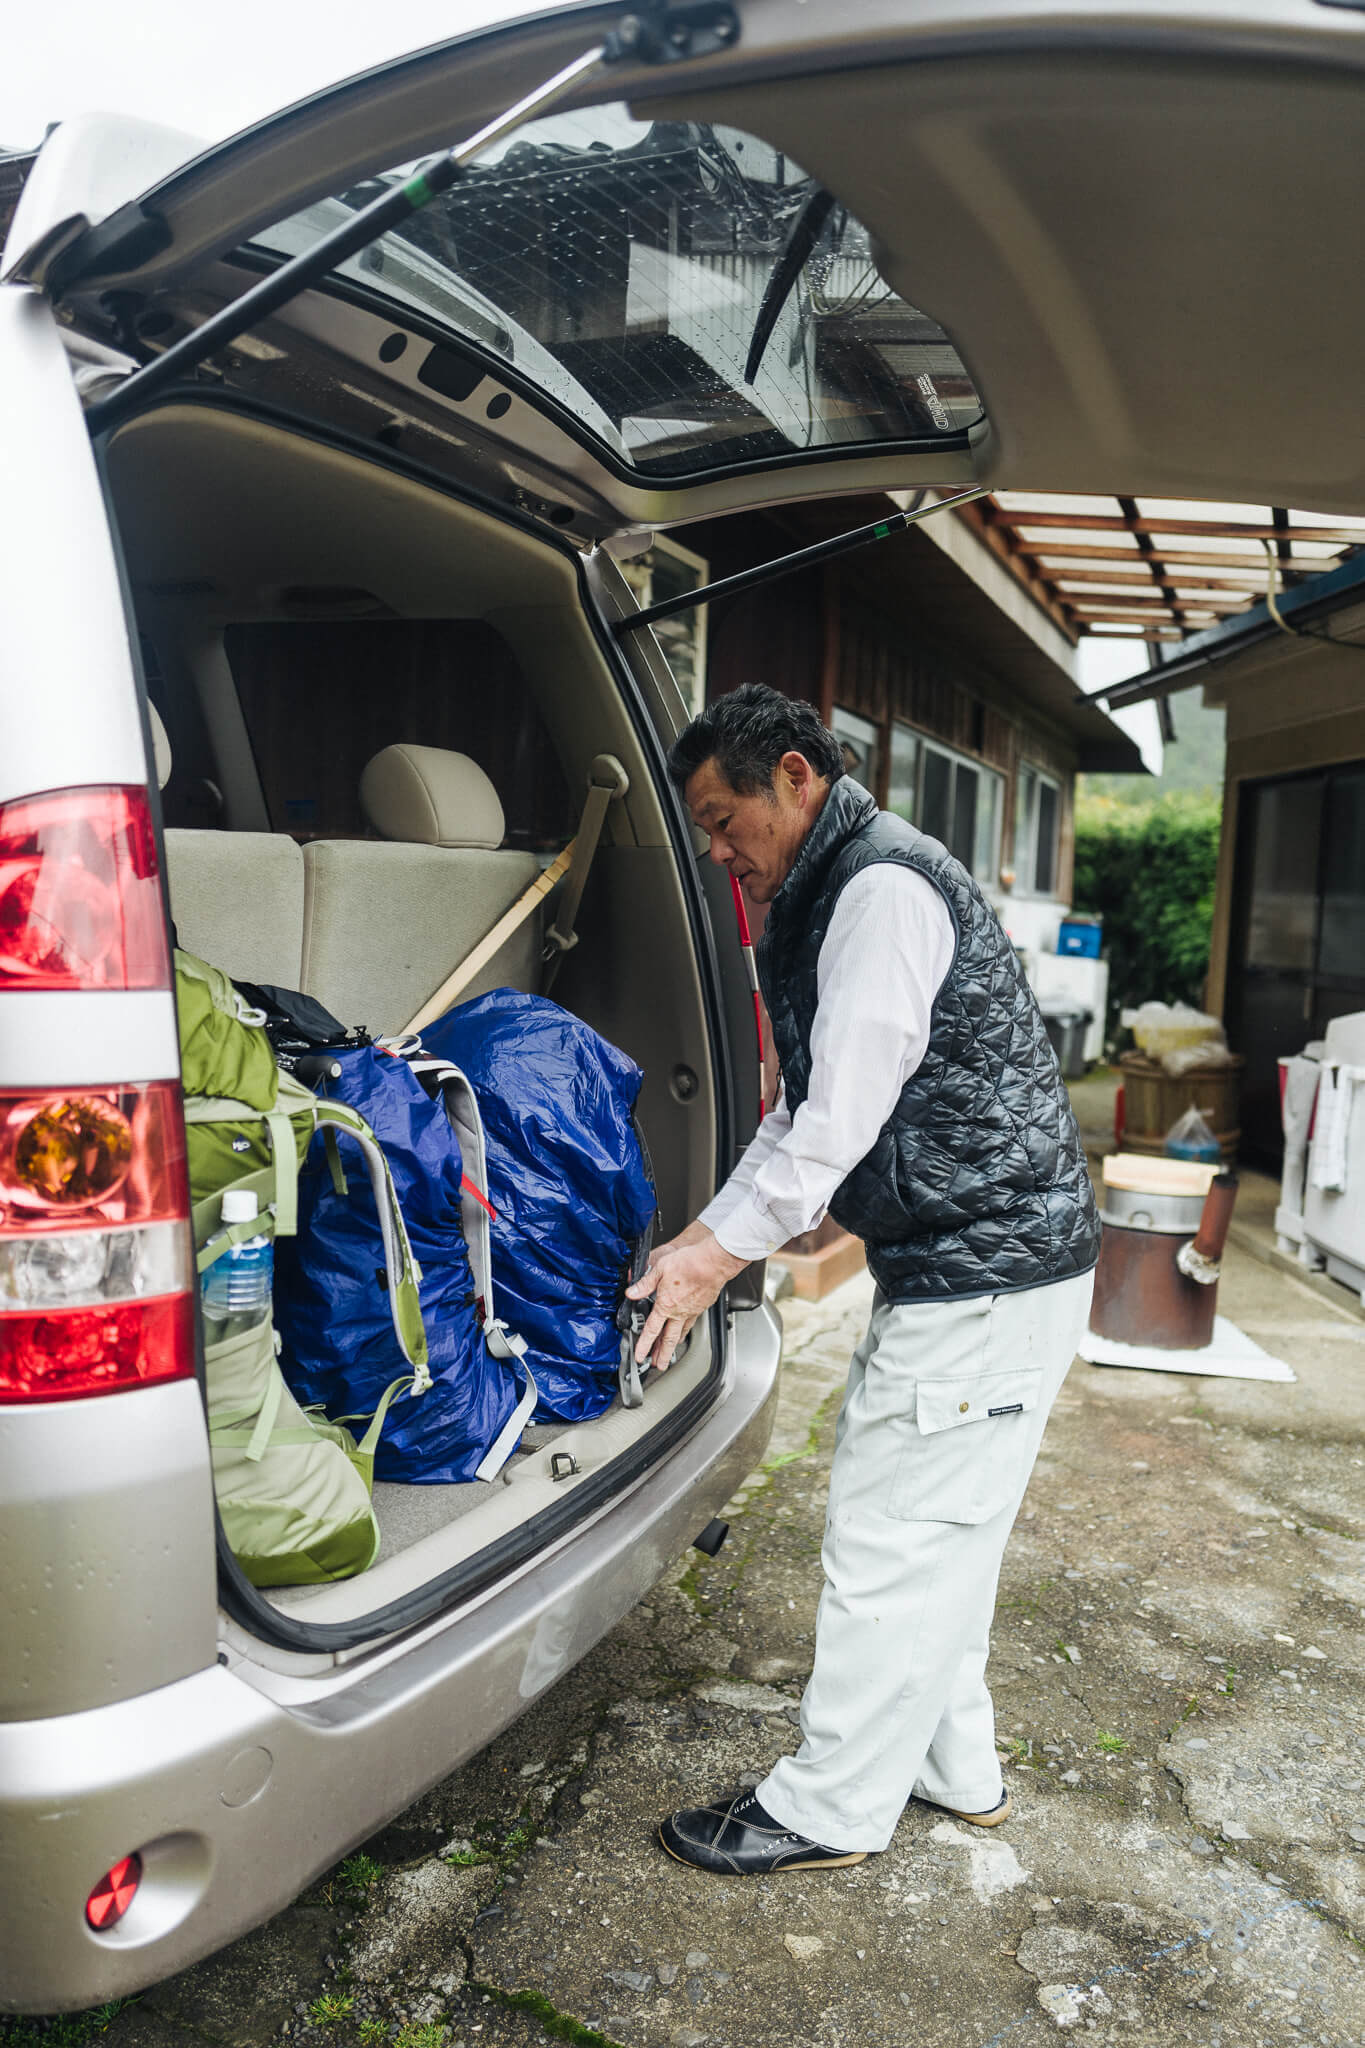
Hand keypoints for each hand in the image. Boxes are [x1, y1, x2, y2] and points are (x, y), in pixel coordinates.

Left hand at [626, 1227, 746, 1371]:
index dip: (644, 1345)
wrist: (713, 1262)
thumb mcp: (659, 1269)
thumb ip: (644, 1283)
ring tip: (669, 1354)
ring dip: (673, 1346)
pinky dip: (685, 1331)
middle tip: (658, 1366)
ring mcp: (692, 1311)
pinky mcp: (702, 1306)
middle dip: (662, 1355)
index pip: (651, 1330)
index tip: (640, 1355)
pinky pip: (691, 1323)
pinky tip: (684, 1331)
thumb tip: (631, 1292)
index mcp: (666, 1304)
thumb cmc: (689, 1263)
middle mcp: (679, 1312)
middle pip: (668, 1339)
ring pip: (681, 1333)